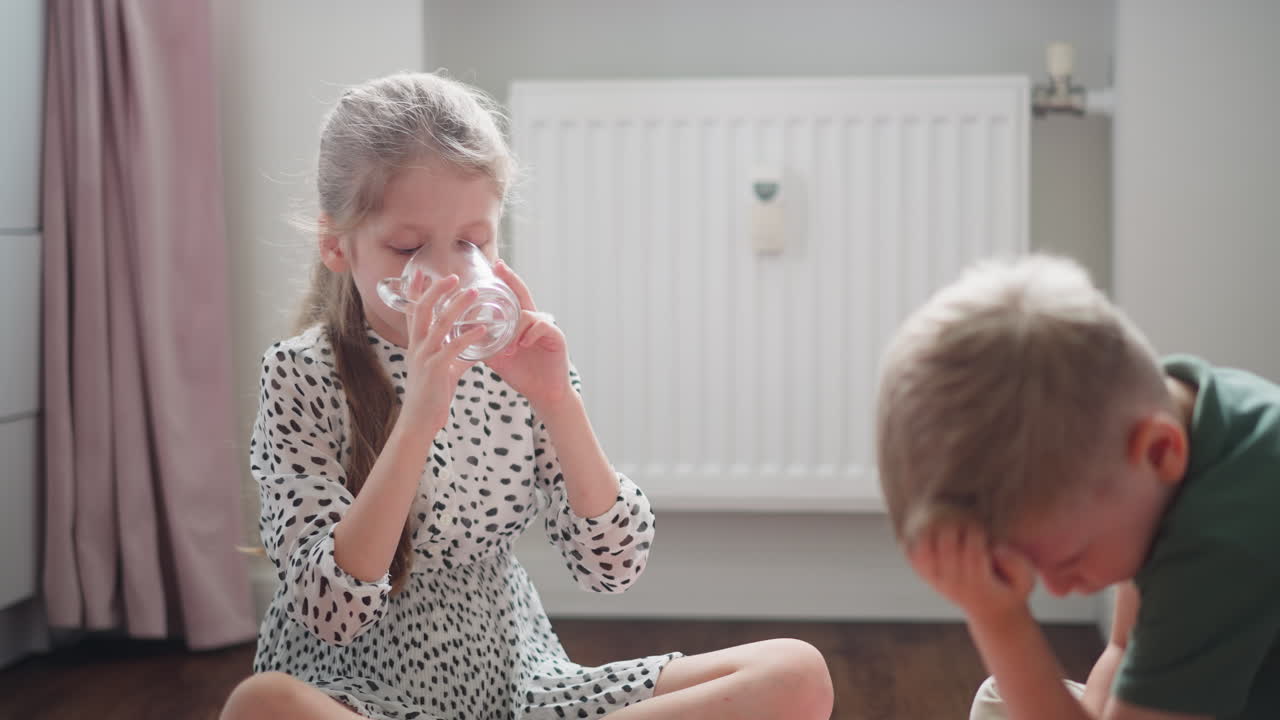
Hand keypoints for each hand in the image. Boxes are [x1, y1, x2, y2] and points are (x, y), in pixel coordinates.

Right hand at [397, 271, 487, 436]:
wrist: (419, 421)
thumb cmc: (431, 395)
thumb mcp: (444, 369)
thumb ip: (458, 354)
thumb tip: (476, 345)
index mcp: (416, 344)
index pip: (412, 311)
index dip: (414, 291)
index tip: (419, 272)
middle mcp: (417, 346)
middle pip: (423, 310)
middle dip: (436, 290)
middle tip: (453, 276)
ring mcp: (424, 357)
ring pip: (439, 324)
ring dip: (457, 306)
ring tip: (473, 293)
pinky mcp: (435, 370)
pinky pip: (452, 348)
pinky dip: (468, 337)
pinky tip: (482, 329)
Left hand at [484, 259, 573, 410]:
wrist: (544, 394)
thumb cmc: (522, 374)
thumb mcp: (498, 357)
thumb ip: (484, 344)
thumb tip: (460, 337)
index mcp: (521, 323)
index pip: (512, 298)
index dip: (505, 281)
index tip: (494, 265)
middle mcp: (535, 320)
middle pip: (523, 294)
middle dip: (511, 279)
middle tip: (499, 266)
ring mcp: (547, 327)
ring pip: (527, 315)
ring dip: (513, 331)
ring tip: (507, 350)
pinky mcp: (557, 337)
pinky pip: (541, 327)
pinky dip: (529, 335)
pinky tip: (522, 346)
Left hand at [908, 522, 1035, 623]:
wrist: (991, 612)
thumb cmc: (1010, 589)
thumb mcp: (1026, 580)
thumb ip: (1017, 564)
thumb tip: (995, 550)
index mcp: (978, 584)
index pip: (972, 552)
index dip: (977, 535)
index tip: (983, 533)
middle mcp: (953, 583)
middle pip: (947, 546)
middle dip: (958, 528)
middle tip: (966, 528)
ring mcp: (937, 580)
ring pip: (926, 549)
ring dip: (937, 531)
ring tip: (951, 531)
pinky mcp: (926, 576)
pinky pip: (914, 555)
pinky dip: (920, 540)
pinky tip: (937, 537)